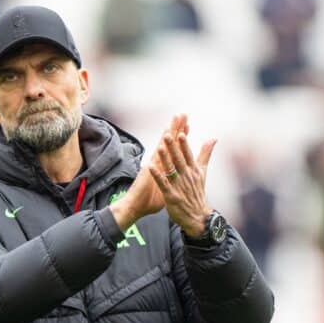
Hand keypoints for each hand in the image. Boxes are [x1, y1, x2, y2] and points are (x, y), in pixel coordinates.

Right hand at [110, 114, 188, 230]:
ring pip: (162, 145)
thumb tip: (178, 179)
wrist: (136, 208)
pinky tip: (164, 138)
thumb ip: (172, 181)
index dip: (180, 137)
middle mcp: (158, 162)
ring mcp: (153, 165)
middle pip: (168, 142)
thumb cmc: (149, 201)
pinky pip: (156, 158)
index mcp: (163, 167)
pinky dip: (160, 147)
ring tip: (175, 120)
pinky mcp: (149, 170)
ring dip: (169, 133)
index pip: (174, 148)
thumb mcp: (167, 189)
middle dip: (176, 128)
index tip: (188, 125)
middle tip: (183, 115)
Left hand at [148, 128, 216, 236]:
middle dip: (173, 147)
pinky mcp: (171, 195)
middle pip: (179, 159)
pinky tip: (150, 167)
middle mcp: (187, 176)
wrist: (198, 216)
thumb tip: (213, 138)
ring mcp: (179, 185)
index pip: (188, 154)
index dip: (184, 144)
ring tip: (159, 147)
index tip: (181, 133)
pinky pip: (163, 183)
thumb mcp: (203, 172)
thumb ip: (205, 154)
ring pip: (171, 169)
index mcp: (193, 170)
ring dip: (165, 158)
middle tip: (168, 135)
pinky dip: (157, 175)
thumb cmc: (197, 192)